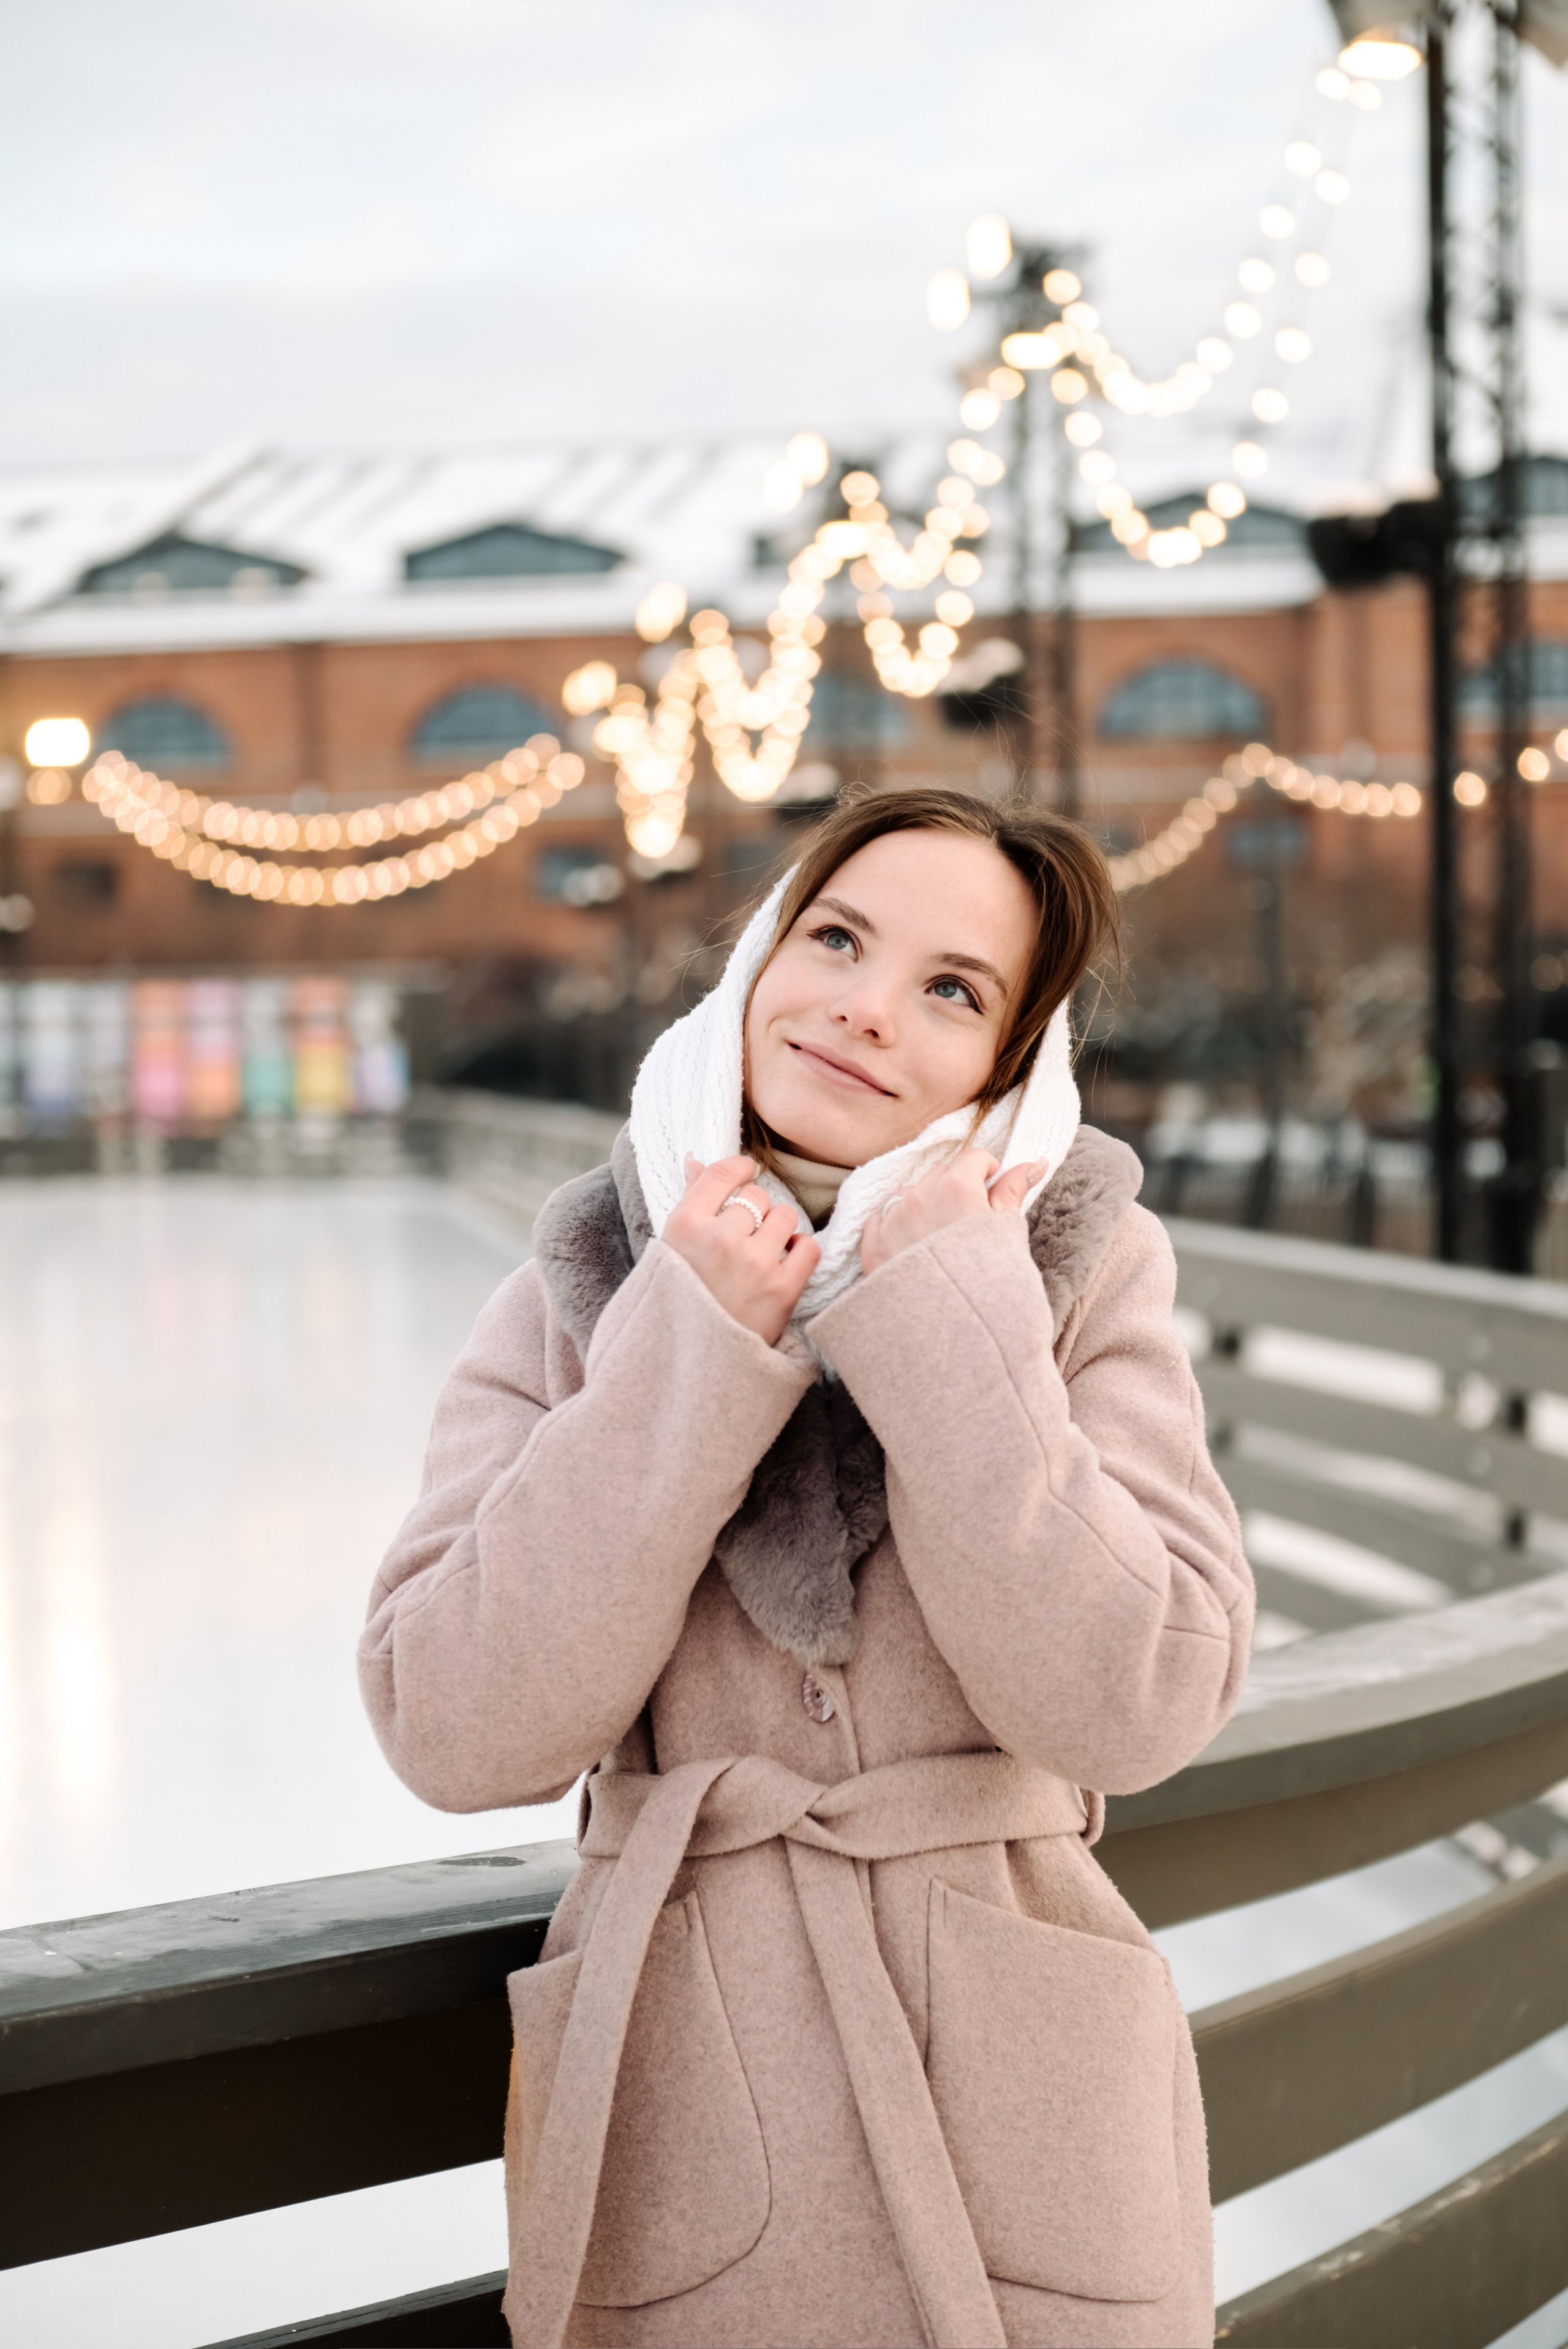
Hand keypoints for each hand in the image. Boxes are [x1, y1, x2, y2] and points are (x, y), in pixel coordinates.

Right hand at [663, 1154, 821, 1344]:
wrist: (696, 1364)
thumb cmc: (679, 1302)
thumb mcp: (671, 1250)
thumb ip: (689, 1203)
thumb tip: (696, 1160)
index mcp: (684, 1225)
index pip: (723, 1172)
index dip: (740, 1169)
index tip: (745, 1174)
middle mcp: (719, 1239)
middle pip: (756, 1197)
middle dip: (754, 1212)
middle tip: (743, 1237)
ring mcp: (753, 1264)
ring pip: (785, 1216)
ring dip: (778, 1230)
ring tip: (762, 1253)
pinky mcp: (783, 1290)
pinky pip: (808, 1246)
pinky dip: (800, 1252)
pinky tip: (784, 1264)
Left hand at [861, 1149, 1046, 1275]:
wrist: (953, 1335)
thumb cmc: (989, 1285)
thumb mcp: (1007, 1235)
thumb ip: (1013, 1192)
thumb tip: (1033, 1163)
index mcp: (957, 1187)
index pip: (974, 1157)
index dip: (987, 1172)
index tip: (992, 1190)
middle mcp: (919, 1196)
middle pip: (940, 1173)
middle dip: (956, 1188)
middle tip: (969, 1221)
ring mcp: (892, 1220)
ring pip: (911, 1195)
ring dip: (926, 1207)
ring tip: (942, 1241)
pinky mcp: (873, 1246)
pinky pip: (881, 1220)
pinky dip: (896, 1227)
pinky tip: (913, 1250)